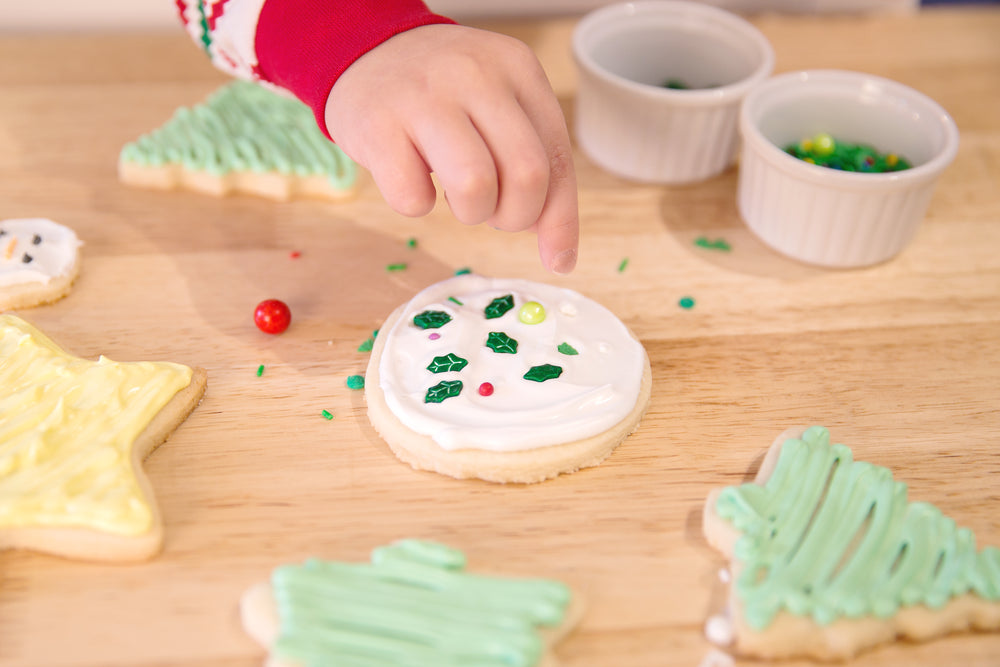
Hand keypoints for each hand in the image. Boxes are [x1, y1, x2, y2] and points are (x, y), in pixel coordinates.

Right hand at [325, 24, 578, 273]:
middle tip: (492, 211)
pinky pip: (412, 198)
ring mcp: (424, 97)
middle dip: (514, 216)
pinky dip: (415, 205)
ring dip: (470, 213)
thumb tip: (557, 248)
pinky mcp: (377, 124)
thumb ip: (532, 161)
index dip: (560, 220)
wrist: (366, 49)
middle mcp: (476, 75)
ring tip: (454, 195)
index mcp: (518, 70)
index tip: (558, 259)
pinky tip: (411, 178)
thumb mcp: (499, 106)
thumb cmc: (444, 95)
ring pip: (475, 188)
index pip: (557, 159)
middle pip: (527, 176)